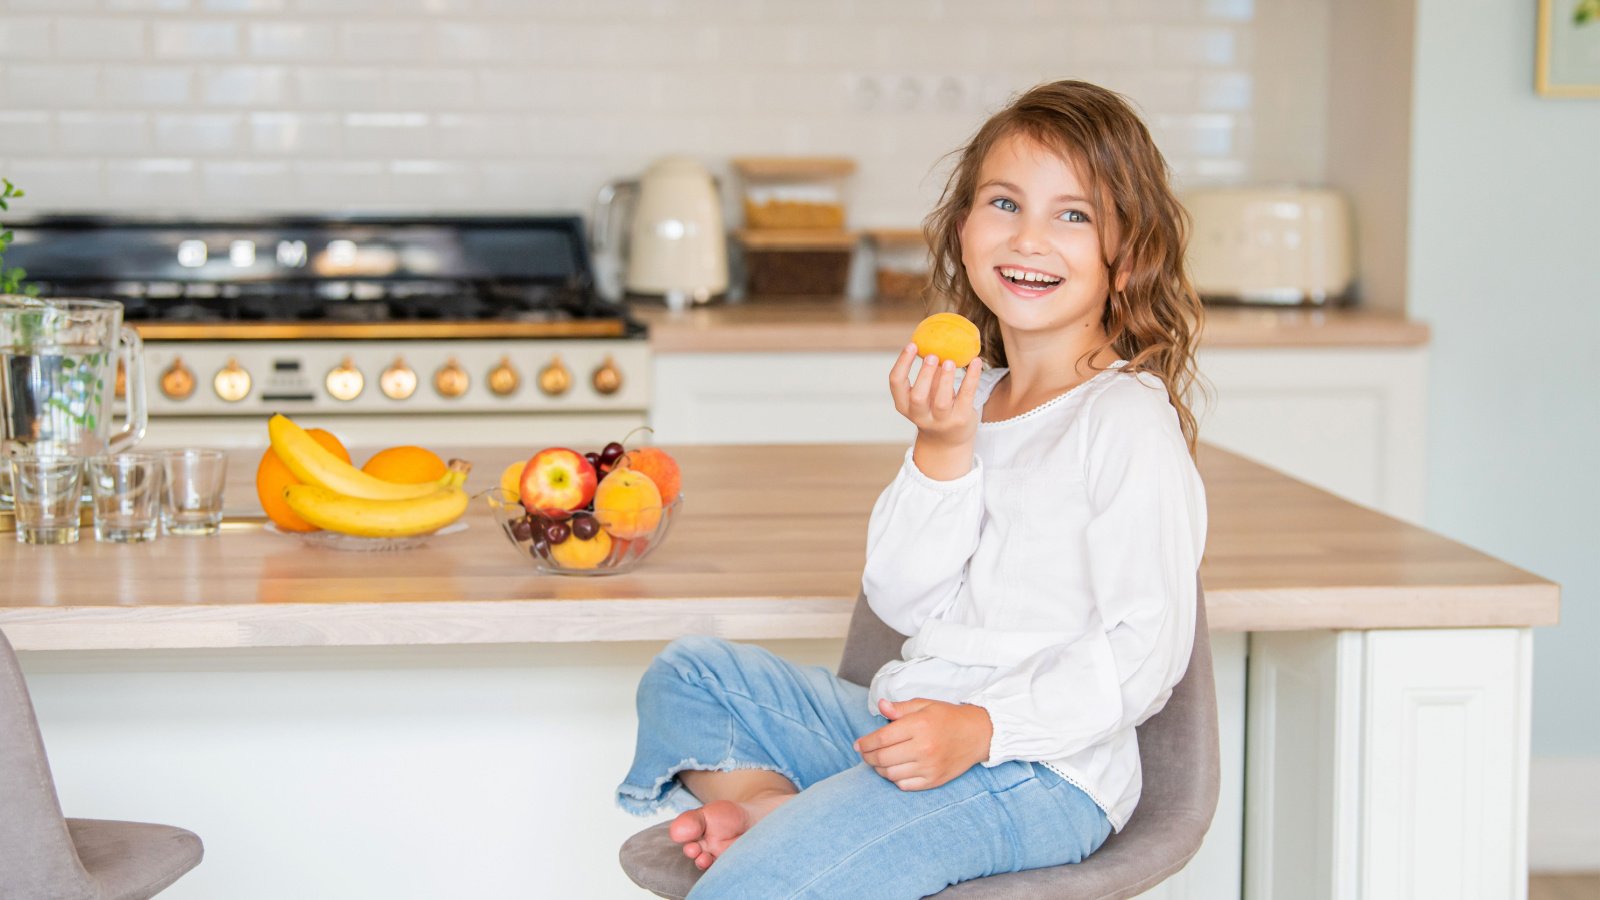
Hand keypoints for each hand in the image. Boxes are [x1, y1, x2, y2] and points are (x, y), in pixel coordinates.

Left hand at [854, 698, 993, 790]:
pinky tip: (895, 770)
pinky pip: (905, 785)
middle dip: (868, 757)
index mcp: (918, 726)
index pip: (881, 738)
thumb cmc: (948, 717)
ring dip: (879, 769)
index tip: (858, 745)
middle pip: (883, 758)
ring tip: (879, 762)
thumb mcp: (924, 705)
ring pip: (891, 774)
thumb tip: (880, 705)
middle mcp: (923, 748)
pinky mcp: (934, 780)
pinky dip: (895, 779)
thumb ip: (900, 708)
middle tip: (865, 754)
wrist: (977, 734)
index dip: (865, 743)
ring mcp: (929, 766)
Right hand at [889, 345, 983, 479]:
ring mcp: (941, 421)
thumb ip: (928, 374)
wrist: (948, 441)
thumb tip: (934, 340)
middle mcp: (920, 415)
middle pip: (917, 397)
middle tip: (932, 356)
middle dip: (924, 375)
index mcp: (905, 405)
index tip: (912, 344)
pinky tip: (976, 362)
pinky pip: (966, 397)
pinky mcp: (961, 419)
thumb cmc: (934, 409)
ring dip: (946, 380)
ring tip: (950, 362)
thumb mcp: (925, 394)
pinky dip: (972, 378)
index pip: (896, 383)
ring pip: (941, 401)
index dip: (902, 363)